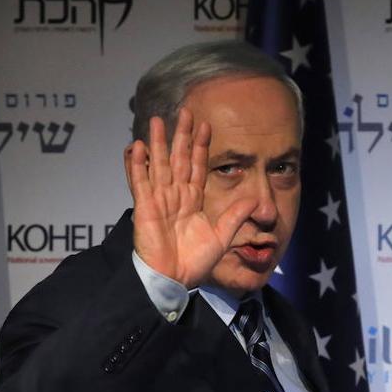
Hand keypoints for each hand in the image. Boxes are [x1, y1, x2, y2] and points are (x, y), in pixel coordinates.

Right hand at [125, 110, 255, 286]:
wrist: (175, 279)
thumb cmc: (195, 262)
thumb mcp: (222, 237)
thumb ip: (235, 216)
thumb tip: (255, 200)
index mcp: (193, 201)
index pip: (198, 167)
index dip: (202, 146)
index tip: (206, 125)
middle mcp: (176, 196)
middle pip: (179, 159)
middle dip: (181, 136)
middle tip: (184, 112)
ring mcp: (159, 200)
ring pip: (158, 165)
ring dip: (157, 143)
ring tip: (156, 121)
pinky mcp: (144, 208)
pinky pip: (140, 183)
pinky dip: (138, 165)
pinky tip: (136, 147)